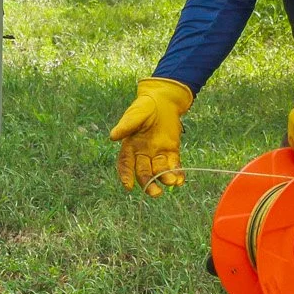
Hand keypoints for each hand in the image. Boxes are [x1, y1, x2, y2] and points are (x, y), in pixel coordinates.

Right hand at [109, 77, 193, 194]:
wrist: (164, 100)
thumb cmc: (145, 106)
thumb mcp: (135, 114)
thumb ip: (126, 125)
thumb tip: (112, 136)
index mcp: (130, 146)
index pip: (126, 164)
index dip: (125, 175)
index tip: (128, 186)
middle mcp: (142, 153)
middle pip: (143, 172)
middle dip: (149, 183)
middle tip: (155, 193)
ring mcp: (157, 154)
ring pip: (159, 171)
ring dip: (165, 178)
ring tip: (172, 182)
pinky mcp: (171, 151)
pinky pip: (174, 165)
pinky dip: (177, 173)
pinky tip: (180, 180)